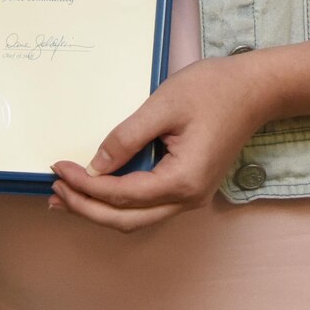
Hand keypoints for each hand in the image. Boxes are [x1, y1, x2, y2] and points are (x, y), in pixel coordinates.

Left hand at [48, 56, 268, 232]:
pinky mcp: (189, 188)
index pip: (121, 195)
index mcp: (182, 181)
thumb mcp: (163, 106)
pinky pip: (148, 206)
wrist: (255, 90)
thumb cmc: (213, 90)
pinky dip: (119, 203)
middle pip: (126, 220)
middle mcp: (188, 199)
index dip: (85, 185)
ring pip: (137, 219)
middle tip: (54, 190)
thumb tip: (94, 166)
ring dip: (100, 210)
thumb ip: (126, 138)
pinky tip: (99, 189)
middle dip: (86, 208)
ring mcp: (191, 197)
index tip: (59, 167)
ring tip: (66, 196)